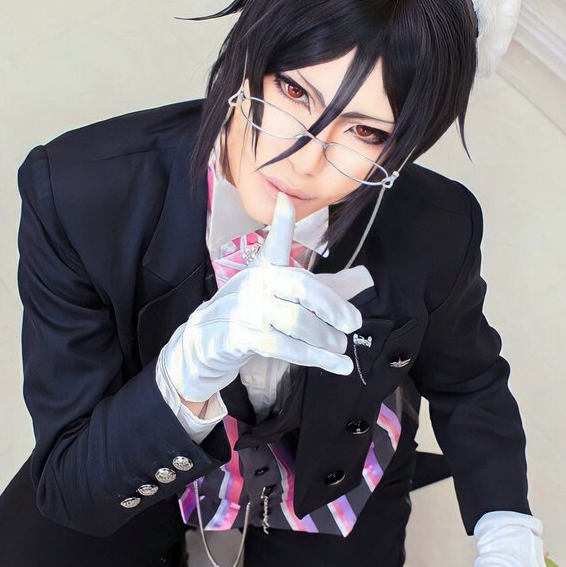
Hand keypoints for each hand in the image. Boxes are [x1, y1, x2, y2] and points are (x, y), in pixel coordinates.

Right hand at [161, 190, 374, 404]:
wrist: (207, 342)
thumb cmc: (251, 315)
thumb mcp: (277, 295)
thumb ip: (312, 289)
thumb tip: (357, 280)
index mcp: (264, 268)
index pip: (275, 243)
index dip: (281, 222)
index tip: (286, 201)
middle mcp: (254, 283)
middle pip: (301, 288)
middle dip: (333, 307)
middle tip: (352, 324)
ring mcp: (245, 309)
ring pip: (296, 322)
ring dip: (325, 338)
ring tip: (341, 348)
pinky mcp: (239, 336)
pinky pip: (284, 348)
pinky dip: (315, 358)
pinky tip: (337, 365)